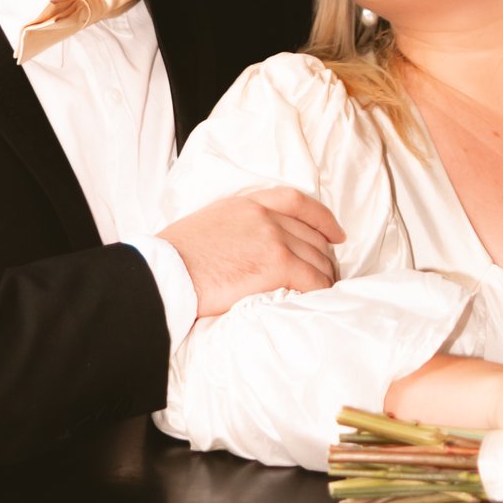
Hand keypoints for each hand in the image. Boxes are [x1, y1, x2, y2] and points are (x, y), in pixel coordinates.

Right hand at [156, 187, 343, 320]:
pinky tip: (317, 301)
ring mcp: (273, 238)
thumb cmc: (176, 256)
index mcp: (247, 203)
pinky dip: (320, 291)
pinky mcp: (276, 264)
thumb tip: (251, 246)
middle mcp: (264, 215)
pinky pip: (312, 279)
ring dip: (325, 277)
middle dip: (324, 256)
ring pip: (316, 258)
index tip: (336, 234)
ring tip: (324, 293)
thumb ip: (238, 226)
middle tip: (327, 275)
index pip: (296, 201)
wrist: (167, 271)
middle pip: (311, 234)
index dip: (322, 219)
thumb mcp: (209, 223)